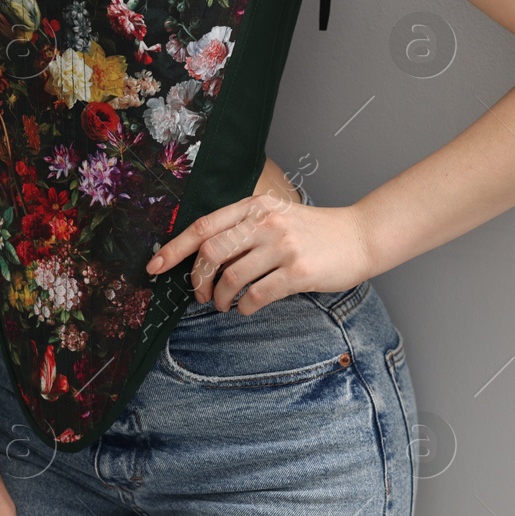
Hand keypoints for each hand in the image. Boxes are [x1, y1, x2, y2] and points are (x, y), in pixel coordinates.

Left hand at [145, 192, 373, 314]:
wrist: (360, 237)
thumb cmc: (314, 232)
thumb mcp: (277, 216)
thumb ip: (244, 228)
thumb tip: (204, 258)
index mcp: (255, 207)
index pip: (203, 227)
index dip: (173, 249)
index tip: (154, 267)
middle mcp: (266, 222)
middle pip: (210, 253)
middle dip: (198, 280)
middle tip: (201, 295)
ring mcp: (282, 246)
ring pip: (231, 277)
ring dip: (220, 298)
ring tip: (224, 305)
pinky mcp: (298, 271)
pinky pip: (257, 295)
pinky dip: (244, 307)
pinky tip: (247, 308)